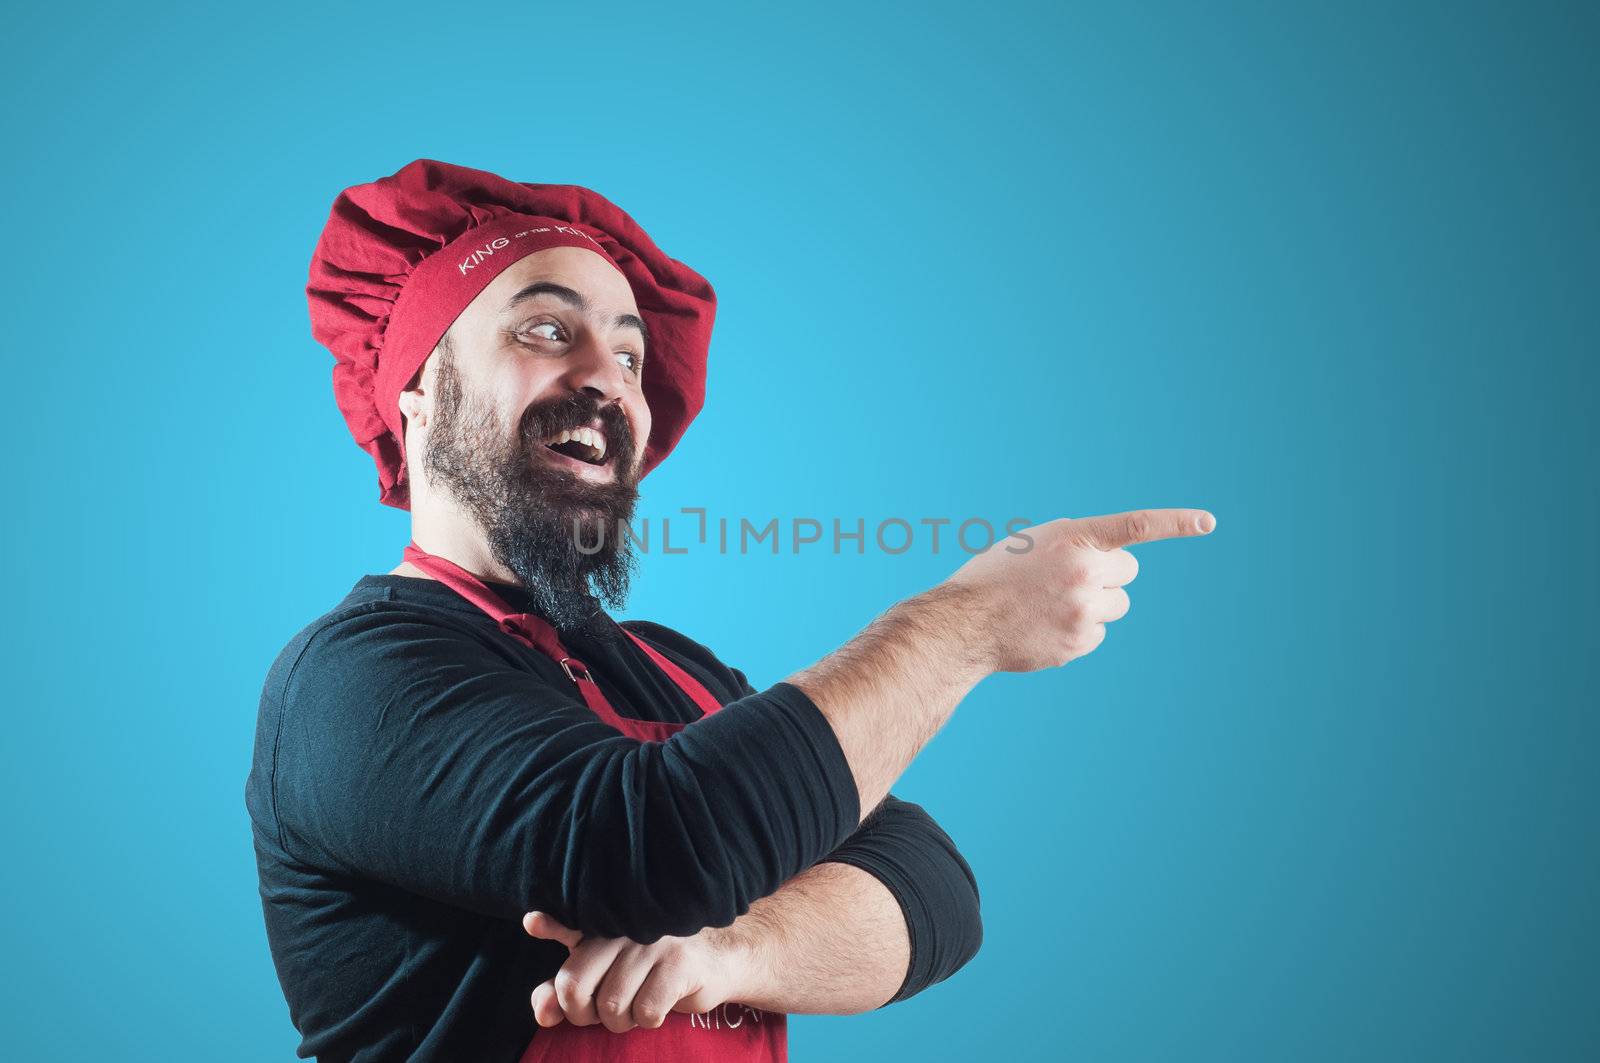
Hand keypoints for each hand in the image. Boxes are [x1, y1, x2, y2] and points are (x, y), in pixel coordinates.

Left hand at [522, 911, 751, 1032]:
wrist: (717, 963)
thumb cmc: (652, 972)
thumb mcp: (606, 979)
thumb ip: (568, 993)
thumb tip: (542, 1013)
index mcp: (603, 926)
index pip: (569, 928)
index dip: (551, 926)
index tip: (533, 922)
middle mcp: (624, 929)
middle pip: (575, 984)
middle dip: (582, 1014)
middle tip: (601, 1014)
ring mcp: (652, 943)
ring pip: (612, 1006)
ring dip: (622, 1022)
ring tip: (638, 1005)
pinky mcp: (679, 963)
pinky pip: (646, 1011)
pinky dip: (649, 1021)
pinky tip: (661, 1003)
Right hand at [943, 508, 1214, 671]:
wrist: (963, 623)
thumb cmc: (994, 577)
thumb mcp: (1033, 544)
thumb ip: (1074, 546)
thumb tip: (1109, 564)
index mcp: (1073, 538)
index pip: (1136, 526)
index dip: (1175, 522)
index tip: (1208, 522)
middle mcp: (1085, 572)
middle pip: (1128, 573)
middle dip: (1107, 575)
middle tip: (1071, 580)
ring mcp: (1085, 610)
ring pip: (1116, 604)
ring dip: (1094, 603)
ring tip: (1051, 605)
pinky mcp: (1080, 641)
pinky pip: (1098, 632)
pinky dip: (1079, 630)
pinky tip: (1046, 627)